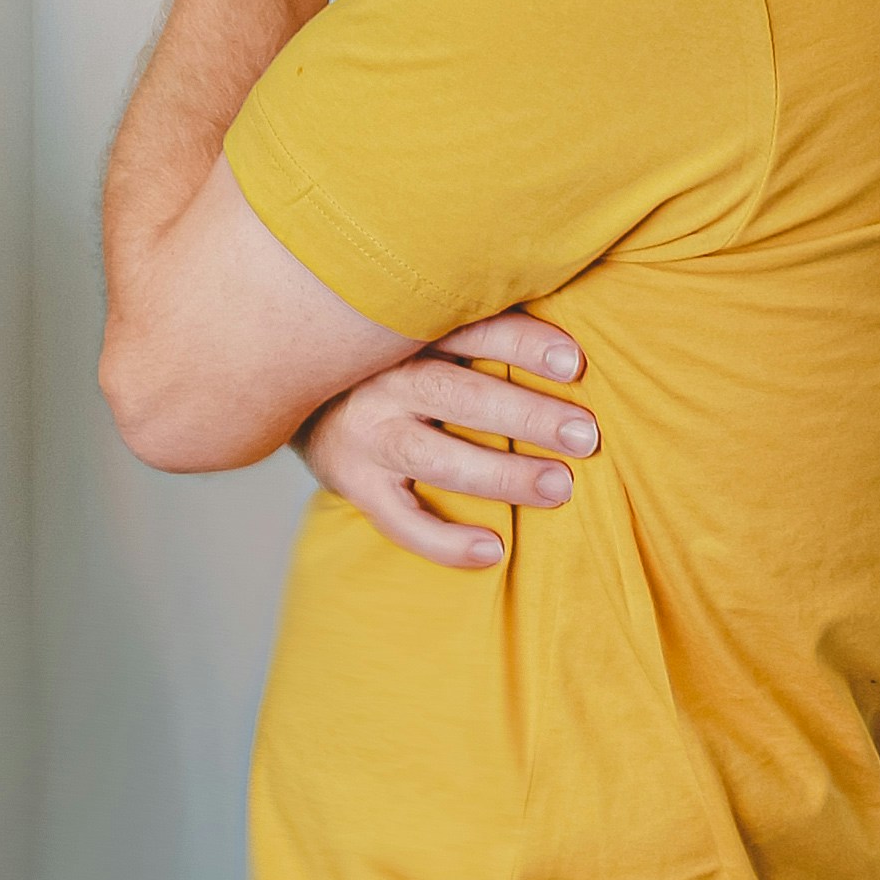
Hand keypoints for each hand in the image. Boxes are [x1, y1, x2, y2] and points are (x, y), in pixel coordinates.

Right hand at [296, 308, 595, 569]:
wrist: (294, 389)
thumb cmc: (390, 360)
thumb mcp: (419, 331)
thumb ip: (476, 328)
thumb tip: (570, 341)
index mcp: (408, 336)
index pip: (470, 331)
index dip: (523, 345)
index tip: (575, 364)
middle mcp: (381, 381)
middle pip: (457, 395)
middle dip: (526, 416)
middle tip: (585, 437)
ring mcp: (364, 435)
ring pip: (434, 457)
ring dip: (500, 475)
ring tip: (558, 488)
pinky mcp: (353, 484)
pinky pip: (399, 521)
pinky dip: (444, 541)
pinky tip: (492, 550)